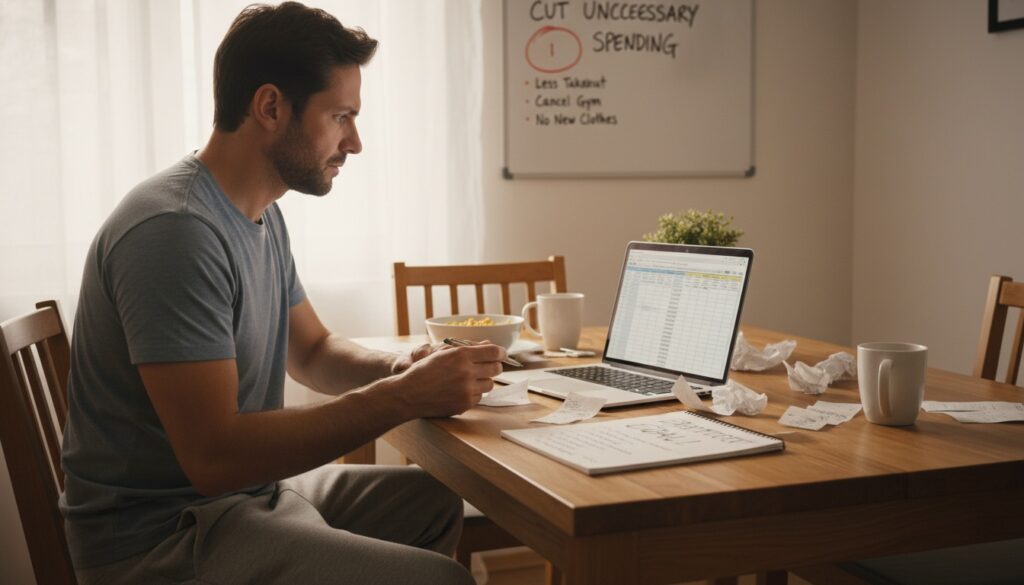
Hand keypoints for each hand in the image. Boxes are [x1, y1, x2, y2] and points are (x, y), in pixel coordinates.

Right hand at [391, 343, 505, 417]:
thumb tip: (489, 345)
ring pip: (490, 384)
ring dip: (484, 381)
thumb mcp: (443, 354)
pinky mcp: (465, 404)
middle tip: (488, 366)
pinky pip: (479, 397)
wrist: (408, 394)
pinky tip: (461, 390)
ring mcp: (466, 390)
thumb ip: (468, 349)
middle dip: (494, 366)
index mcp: (461, 355)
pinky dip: (474, 393)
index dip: (501, 352)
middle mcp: (466, 372)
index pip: (494, 352)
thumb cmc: (423, 371)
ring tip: (470, 379)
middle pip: (496, 368)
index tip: (501, 354)